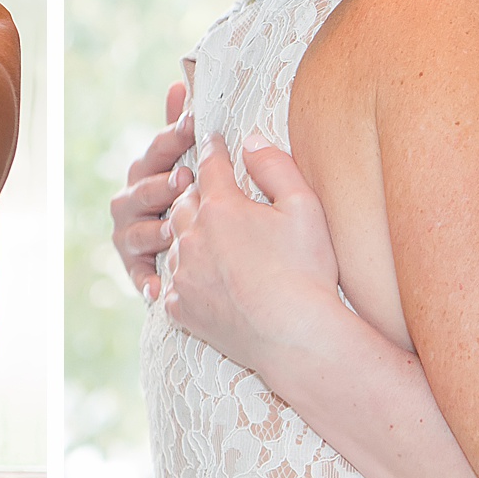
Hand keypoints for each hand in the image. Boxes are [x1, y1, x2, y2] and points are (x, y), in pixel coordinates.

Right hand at [110, 82, 192, 298]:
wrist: (193, 256)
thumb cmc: (187, 197)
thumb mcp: (185, 160)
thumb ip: (181, 128)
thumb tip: (180, 82)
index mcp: (147, 170)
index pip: (157, 149)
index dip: (174, 137)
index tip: (194, 124)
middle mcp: (131, 200)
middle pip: (140, 189)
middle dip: (160, 184)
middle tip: (183, 180)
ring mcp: (129, 235)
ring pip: (135, 231)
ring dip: (154, 230)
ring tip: (173, 231)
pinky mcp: (134, 268)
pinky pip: (137, 275)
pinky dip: (146, 280)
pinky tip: (158, 286)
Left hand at [162, 132, 341, 373]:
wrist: (295, 338)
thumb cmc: (306, 271)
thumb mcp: (304, 207)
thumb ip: (275, 167)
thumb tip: (251, 142)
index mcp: (221, 207)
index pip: (212, 165)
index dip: (215, 149)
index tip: (214, 139)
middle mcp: (192, 236)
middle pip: (184, 201)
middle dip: (196, 192)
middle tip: (208, 189)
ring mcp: (182, 274)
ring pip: (175, 241)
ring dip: (188, 234)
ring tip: (204, 235)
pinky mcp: (179, 307)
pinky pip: (172, 282)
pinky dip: (184, 275)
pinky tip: (199, 277)